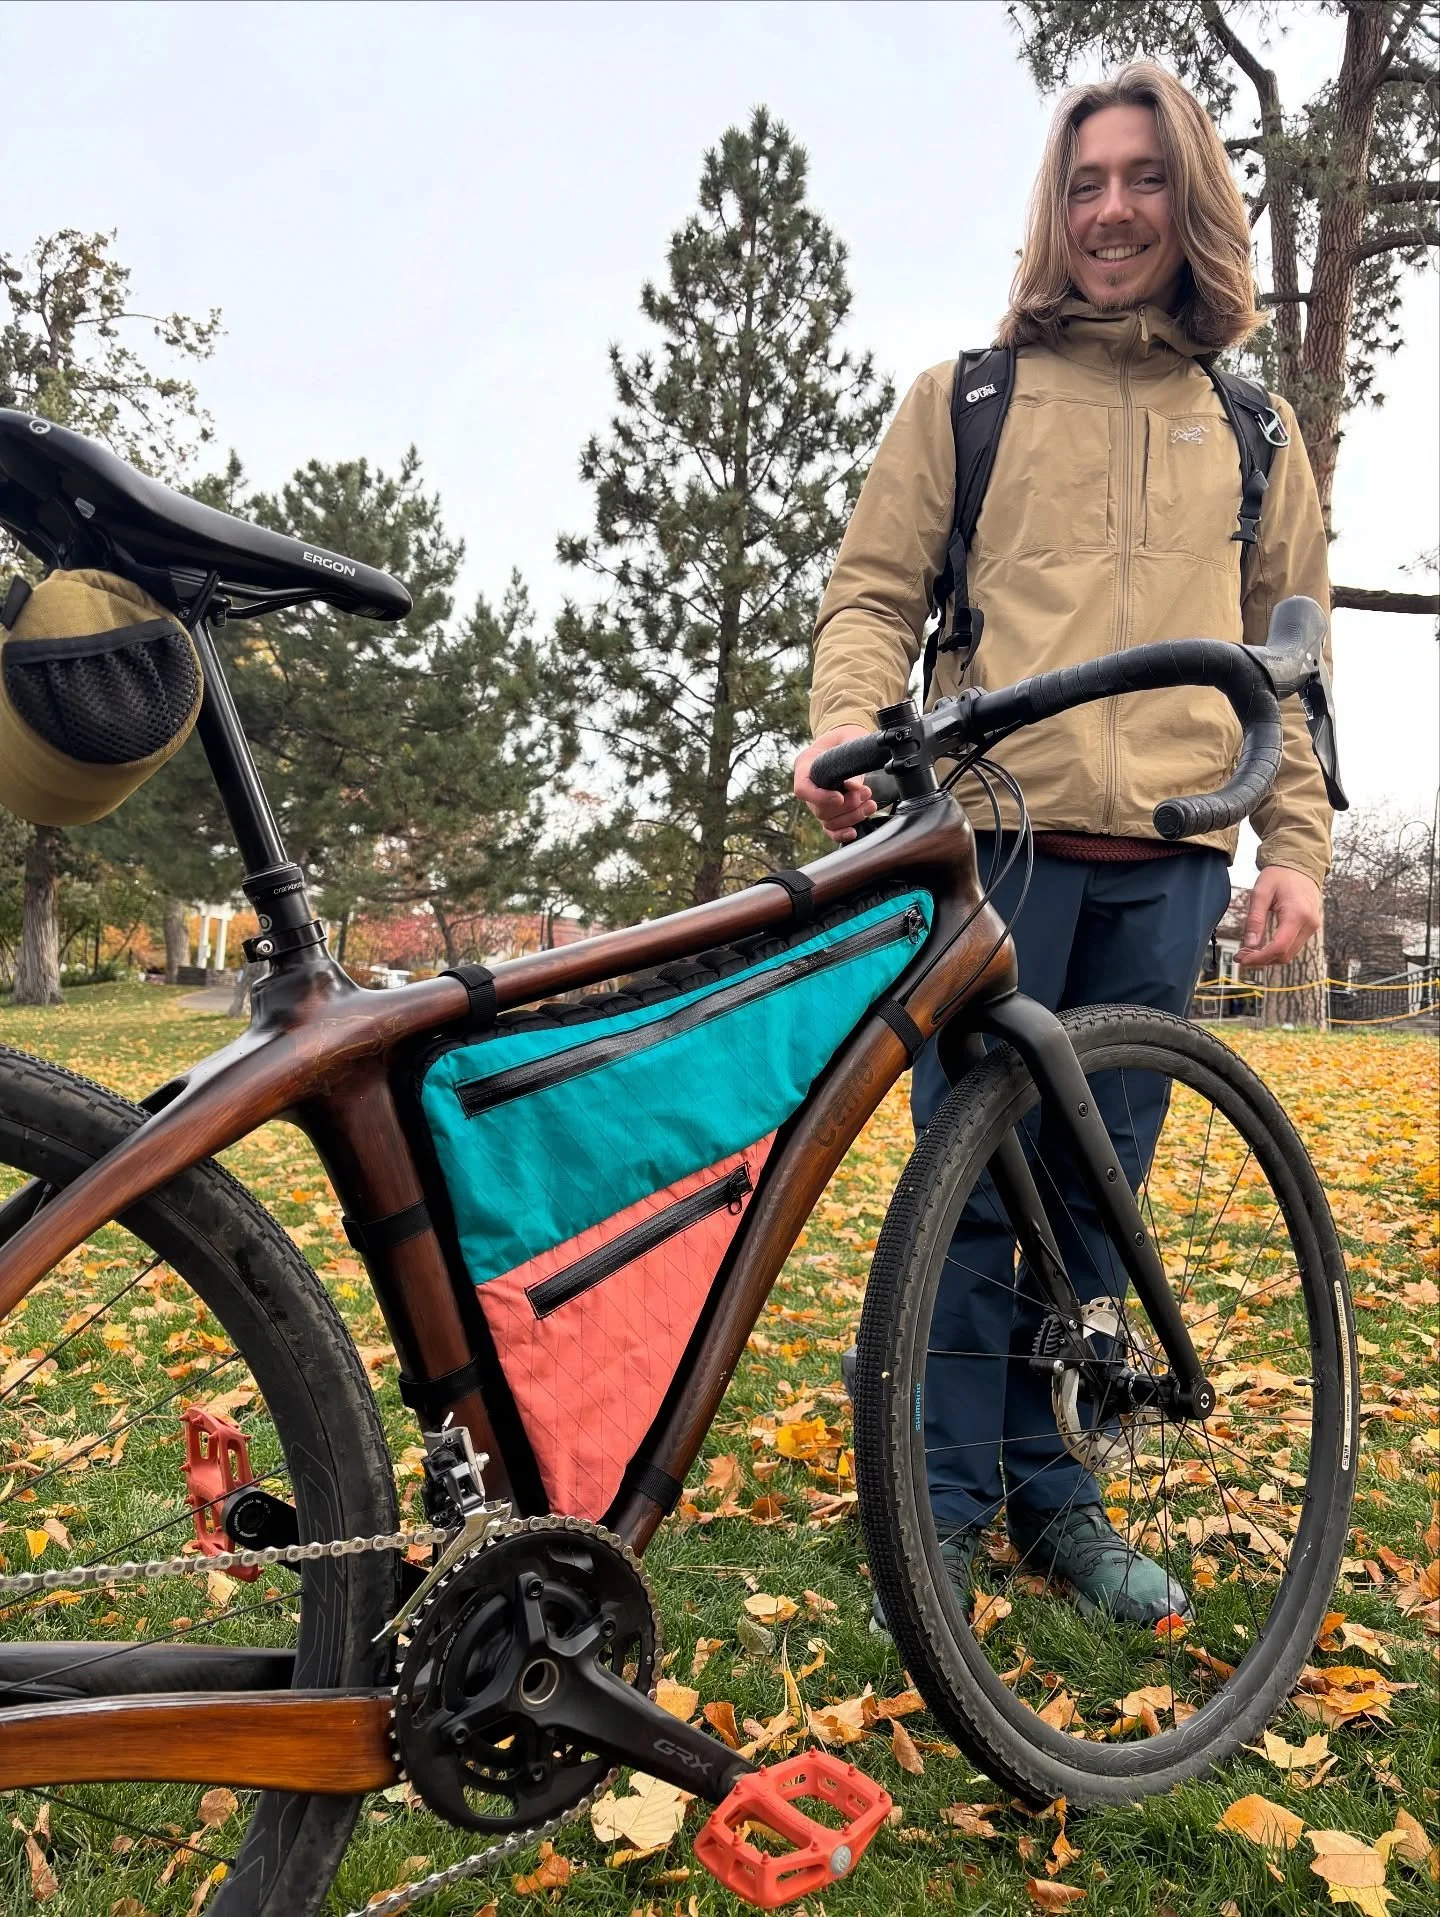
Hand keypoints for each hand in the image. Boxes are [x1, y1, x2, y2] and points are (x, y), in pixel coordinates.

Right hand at [793, 726, 876, 843]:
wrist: (848, 741)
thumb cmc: (847, 737)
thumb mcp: (850, 739)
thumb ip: (850, 760)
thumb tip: (853, 787)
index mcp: (805, 764)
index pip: (803, 789)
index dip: (820, 797)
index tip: (840, 797)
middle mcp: (808, 785)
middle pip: (819, 809)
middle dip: (847, 805)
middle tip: (867, 793)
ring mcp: (817, 800)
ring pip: (827, 821)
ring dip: (852, 816)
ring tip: (870, 804)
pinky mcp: (829, 810)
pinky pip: (830, 829)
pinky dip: (841, 833)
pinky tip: (853, 831)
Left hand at [1235, 866, 1322, 968]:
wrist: (1300, 864)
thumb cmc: (1280, 875)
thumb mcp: (1261, 893)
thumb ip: (1255, 919)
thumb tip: (1249, 945)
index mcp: (1297, 914)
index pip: (1279, 947)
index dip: (1259, 958)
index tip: (1242, 959)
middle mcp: (1309, 924)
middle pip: (1285, 955)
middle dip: (1261, 960)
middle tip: (1239, 956)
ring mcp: (1312, 927)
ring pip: (1289, 954)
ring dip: (1268, 958)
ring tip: (1247, 952)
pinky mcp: (1310, 927)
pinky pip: (1293, 946)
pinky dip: (1276, 951)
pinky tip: (1260, 947)